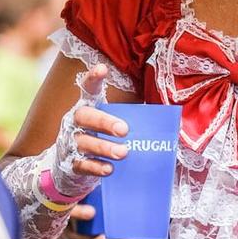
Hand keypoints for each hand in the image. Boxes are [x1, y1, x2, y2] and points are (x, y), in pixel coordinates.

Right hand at [60, 65, 128, 183]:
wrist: (71, 164)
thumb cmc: (100, 138)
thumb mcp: (111, 123)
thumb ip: (130, 119)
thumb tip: (166, 121)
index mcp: (88, 106)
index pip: (88, 88)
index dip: (93, 78)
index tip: (102, 69)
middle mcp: (76, 122)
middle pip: (84, 116)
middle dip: (104, 122)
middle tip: (124, 130)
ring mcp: (71, 142)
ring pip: (84, 142)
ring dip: (104, 147)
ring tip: (123, 152)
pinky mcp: (71, 163)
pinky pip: (82, 165)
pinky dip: (96, 167)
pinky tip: (109, 169)